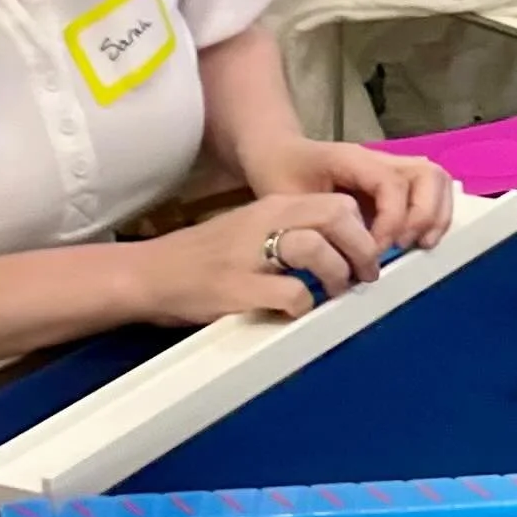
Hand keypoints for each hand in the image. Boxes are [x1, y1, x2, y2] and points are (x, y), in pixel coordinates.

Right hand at [131, 190, 395, 324]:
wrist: (151, 274)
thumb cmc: (203, 257)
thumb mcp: (250, 229)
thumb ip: (291, 232)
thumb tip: (342, 250)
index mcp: (273, 207)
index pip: (339, 204)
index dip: (362, 231)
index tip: (366, 256)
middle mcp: (265, 221)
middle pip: (337, 217)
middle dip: (362, 249)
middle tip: (364, 277)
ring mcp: (251, 254)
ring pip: (318, 249)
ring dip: (336, 275)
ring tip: (333, 294)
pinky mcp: (237, 287)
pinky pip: (291, 293)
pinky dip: (303, 306)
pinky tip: (296, 312)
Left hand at [246, 137, 452, 251]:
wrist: (277, 155)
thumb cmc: (280, 175)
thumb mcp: (288, 199)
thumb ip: (318, 225)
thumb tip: (348, 260)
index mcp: (353, 159)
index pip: (391, 184)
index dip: (392, 220)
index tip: (375, 250)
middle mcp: (380, 159)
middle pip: (427, 174)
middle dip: (424, 215)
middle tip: (403, 245)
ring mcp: (391, 167)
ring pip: (436, 179)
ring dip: (435, 215)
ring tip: (418, 244)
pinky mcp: (395, 182)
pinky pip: (430, 190)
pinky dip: (434, 215)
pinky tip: (416, 240)